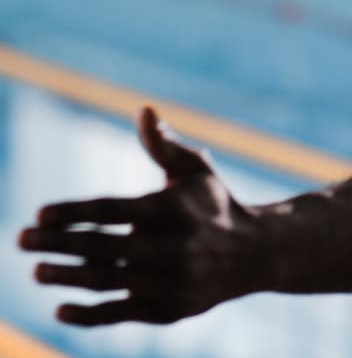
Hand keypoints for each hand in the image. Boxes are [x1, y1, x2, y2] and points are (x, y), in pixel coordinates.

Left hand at [17, 106, 270, 325]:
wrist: (256, 253)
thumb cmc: (215, 205)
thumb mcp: (194, 171)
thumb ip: (163, 144)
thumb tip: (144, 109)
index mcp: (175, 210)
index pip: (114, 210)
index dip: (75, 212)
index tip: (40, 213)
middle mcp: (175, 247)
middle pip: (105, 247)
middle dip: (60, 244)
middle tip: (21, 239)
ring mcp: (172, 281)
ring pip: (110, 282)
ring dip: (68, 277)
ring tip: (37, 271)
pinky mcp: (170, 309)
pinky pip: (122, 314)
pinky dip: (90, 314)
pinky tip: (62, 306)